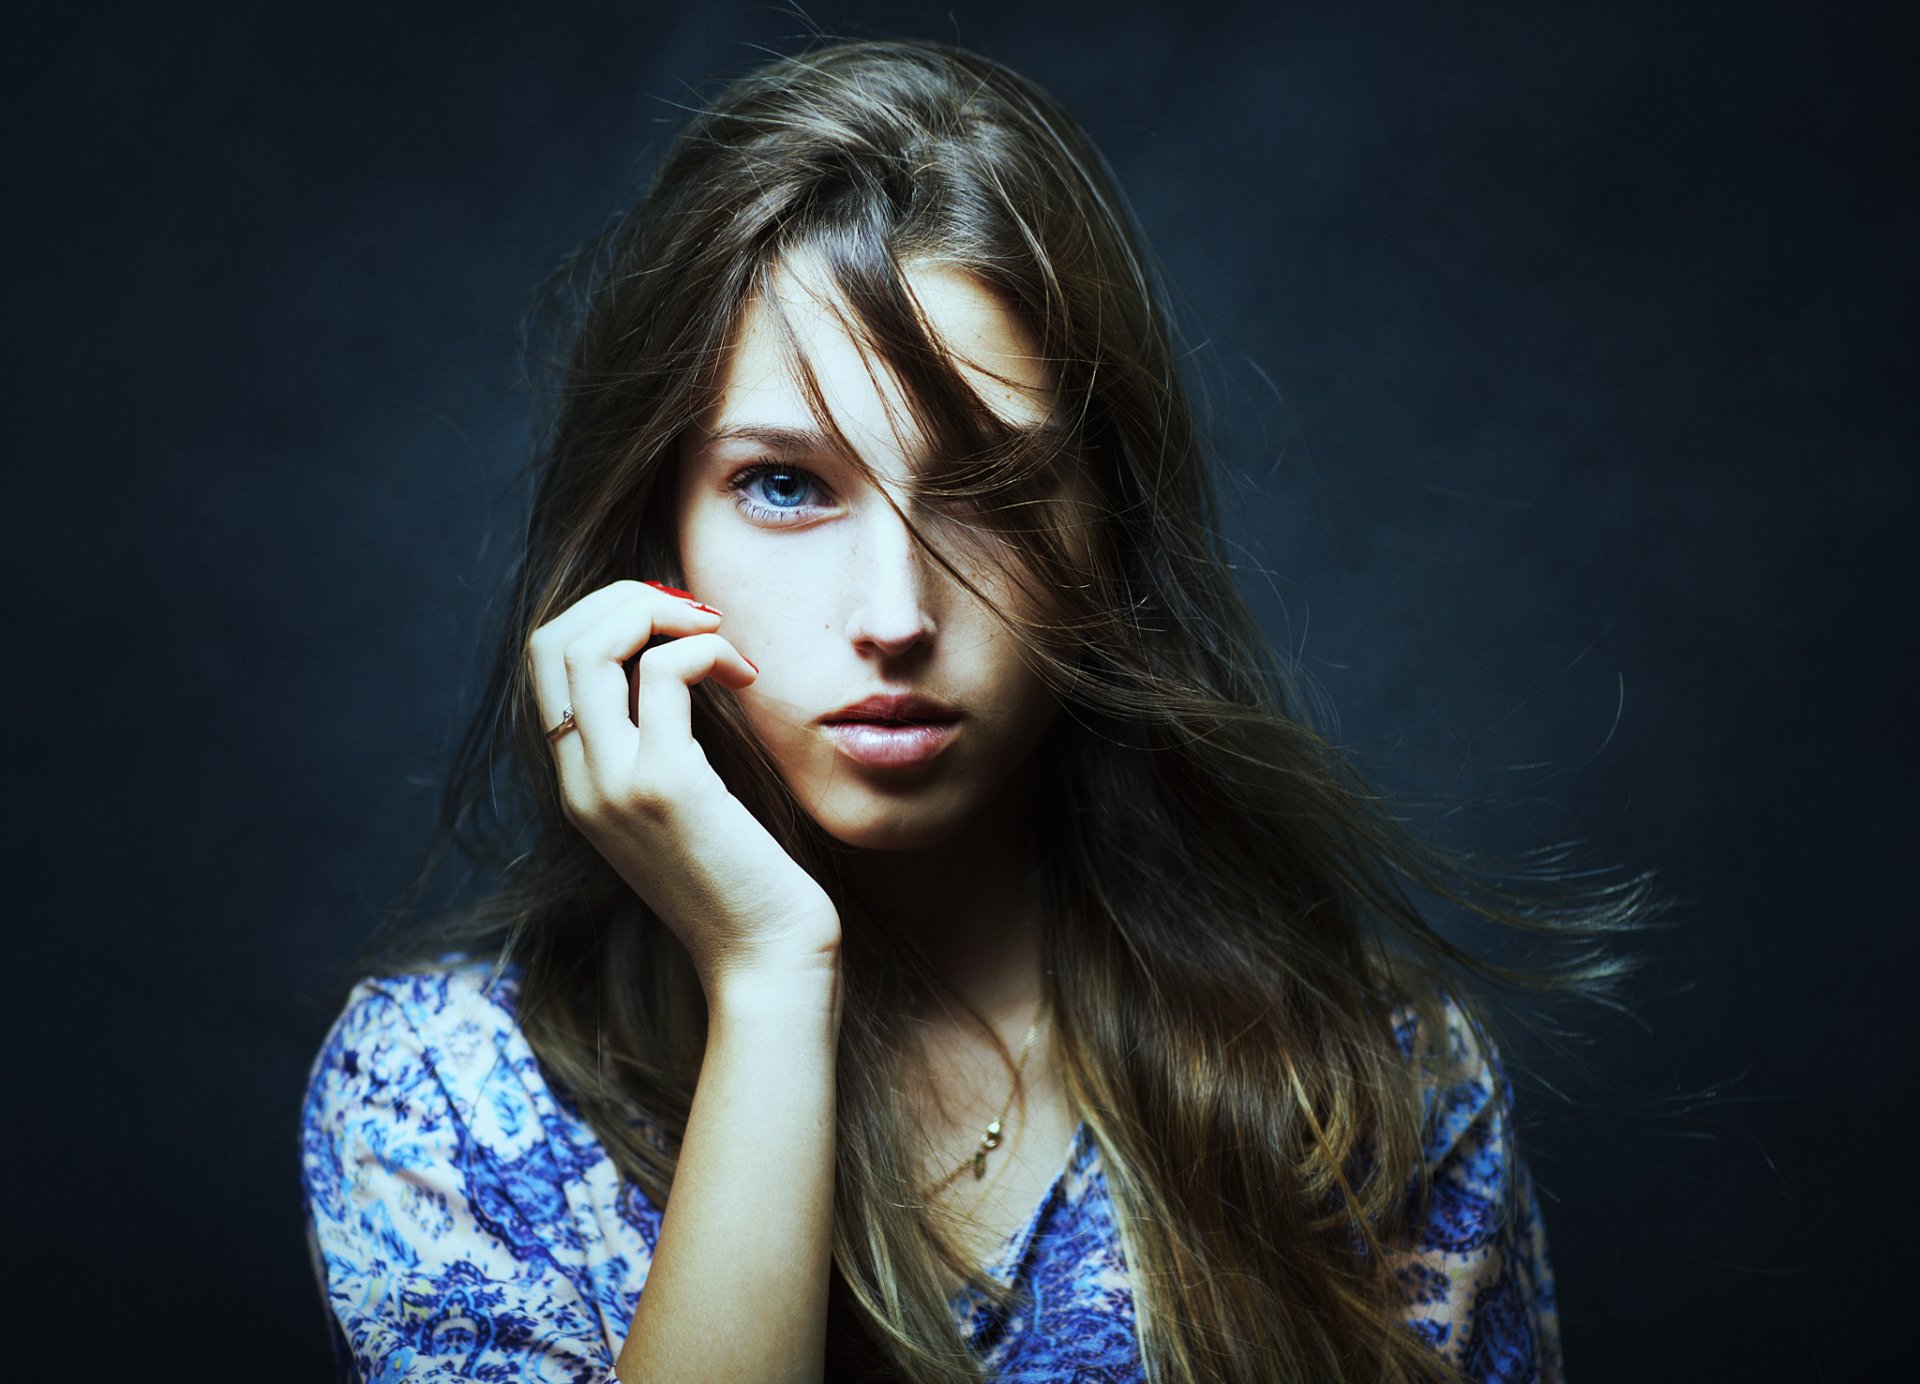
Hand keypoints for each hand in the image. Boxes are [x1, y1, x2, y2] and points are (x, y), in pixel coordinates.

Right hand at [526, 580, 839, 993]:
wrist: (766, 961)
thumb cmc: (745, 882)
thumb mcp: (685, 804)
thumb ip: (665, 741)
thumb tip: (681, 660)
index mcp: (578, 784)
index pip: (545, 663)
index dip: (603, 616)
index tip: (675, 626)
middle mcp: (581, 782)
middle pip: (552, 640)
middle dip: (625, 599)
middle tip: (698, 617)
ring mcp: (615, 783)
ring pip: (591, 644)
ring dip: (660, 611)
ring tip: (718, 636)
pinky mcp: (668, 784)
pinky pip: (666, 673)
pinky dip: (706, 651)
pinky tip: (746, 677)